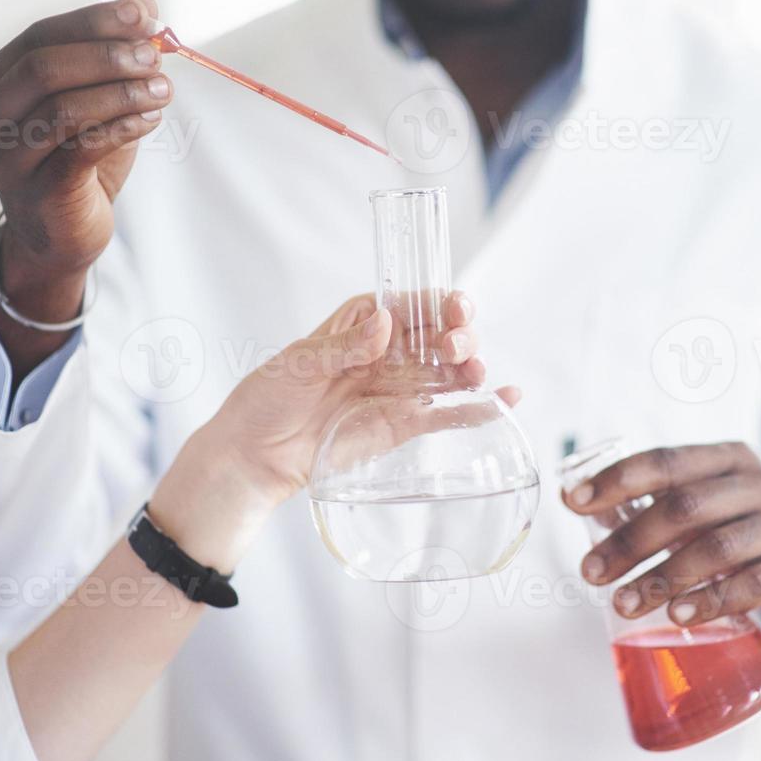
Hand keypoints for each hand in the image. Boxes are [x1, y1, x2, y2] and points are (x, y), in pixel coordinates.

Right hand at [0, 0, 170, 364]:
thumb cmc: (76, 161)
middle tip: (155, 56)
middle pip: (44, 67)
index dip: (93, 20)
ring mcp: (8, 156)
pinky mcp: (39, 190)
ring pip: (63, 109)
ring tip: (163, 90)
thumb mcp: (94, 102)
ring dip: (121, 93)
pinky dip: (121, 127)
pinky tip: (151, 119)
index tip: (144, 13)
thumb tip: (144, 4)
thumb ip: (112, 56)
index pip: (41, 36)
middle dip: (107, 55)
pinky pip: (80, 148)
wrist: (61, 236)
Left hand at [152, 292, 516, 567]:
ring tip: (477, 373)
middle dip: (457, 335)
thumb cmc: (266, 400)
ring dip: (470, 368)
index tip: (454, 307)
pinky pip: (445, 414)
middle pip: (437, 336)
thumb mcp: (299, 364)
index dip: (438, 302)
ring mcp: (398, 390)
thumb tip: (385, 323)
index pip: (410, 304)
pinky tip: (506, 401)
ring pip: (447, 372)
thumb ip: (344, 347)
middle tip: (458, 347)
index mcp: (362, 324)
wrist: (254, 457)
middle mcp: (387, 354)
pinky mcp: (402, 426)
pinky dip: (476, 409)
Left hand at [562, 443, 760, 626]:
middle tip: (591, 573)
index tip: (573, 502)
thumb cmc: (743, 525)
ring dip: (663, 578)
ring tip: (623, 604)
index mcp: (727, 459)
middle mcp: (757, 485)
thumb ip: (654, 500)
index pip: (665, 462)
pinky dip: (710, 602)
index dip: (616, 480)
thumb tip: (576, 501)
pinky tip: (678, 617)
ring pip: (715, 548)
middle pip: (684, 508)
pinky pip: (752, 586)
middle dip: (630, 541)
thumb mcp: (709, 501)